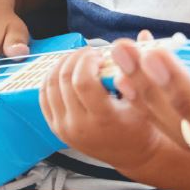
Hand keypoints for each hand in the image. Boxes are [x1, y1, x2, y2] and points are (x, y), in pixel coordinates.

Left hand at [39, 47, 162, 172]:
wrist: (131, 153)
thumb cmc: (140, 125)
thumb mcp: (145, 99)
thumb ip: (140, 66)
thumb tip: (142, 36)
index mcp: (102, 119)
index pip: (83, 82)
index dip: (88, 60)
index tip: (99, 54)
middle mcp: (79, 126)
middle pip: (64, 80)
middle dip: (76, 58)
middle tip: (89, 53)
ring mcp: (64, 129)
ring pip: (50, 86)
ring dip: (62, 65)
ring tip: (78, 59)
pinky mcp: (56, 129)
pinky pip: (43, 97)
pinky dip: (50, 78)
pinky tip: (65, 70)